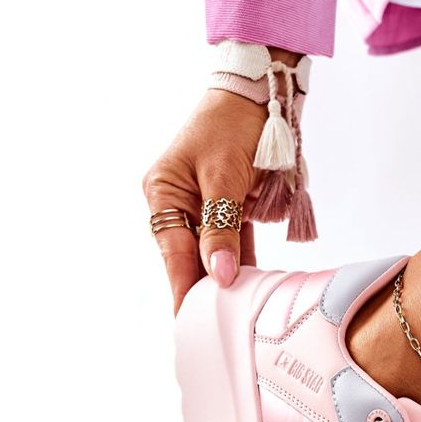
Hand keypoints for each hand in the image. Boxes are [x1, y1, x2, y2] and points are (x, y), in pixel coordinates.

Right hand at [143, 46, 302, 313]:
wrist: (257, 92)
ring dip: (225, 279)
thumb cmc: (233, 126)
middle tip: (217, 329)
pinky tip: (251, 287)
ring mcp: (201, 205)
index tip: (188, 323)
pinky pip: (232, 242)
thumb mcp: (225, 178)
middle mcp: (177, 203)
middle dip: (204, 290)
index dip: (184, 290)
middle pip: (190, 257)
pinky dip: (241, 262)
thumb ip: (222, 229)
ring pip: (212, 253)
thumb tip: (219, 275)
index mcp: (163, 193)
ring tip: (236, 317)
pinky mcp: (225, 207)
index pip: (174, 254)